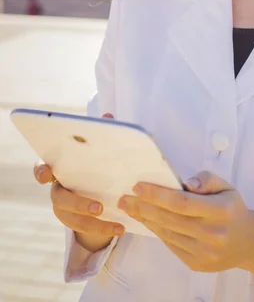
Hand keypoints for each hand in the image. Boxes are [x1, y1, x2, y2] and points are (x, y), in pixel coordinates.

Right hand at [33, 112, 125, 251]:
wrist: (97, 184)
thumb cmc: (95, 159)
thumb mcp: (99, 146)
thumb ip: (101, 131)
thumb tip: (108, 117)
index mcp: (59, 166)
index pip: (42, 167)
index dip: (41, 171)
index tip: (47, 174)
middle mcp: (56, 186)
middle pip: (58, 197)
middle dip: (78, 203)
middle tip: (98, 207)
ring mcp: (62, 205)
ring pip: (70, 216)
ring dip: (91, 222)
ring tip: (114, 223)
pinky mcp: (72, 219)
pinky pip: (82, 228)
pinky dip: (101, 229)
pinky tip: (120, 227)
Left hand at [117, 170, 253, 272]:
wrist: (247, 242)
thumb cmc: (231, 208)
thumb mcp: (226, 186)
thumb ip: (206, 179)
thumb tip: (185, 184)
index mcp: (220, 210)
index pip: (182, 202)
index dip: (157, 195)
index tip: (138, 186)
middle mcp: (212, 233)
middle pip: (170, 219)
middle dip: (144, 207)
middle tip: (124, 198)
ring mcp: (204, 252)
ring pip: (167, 233)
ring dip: (146, 219)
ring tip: (130, 207)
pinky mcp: (197, 264)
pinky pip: (171, 245)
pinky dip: (156, 231)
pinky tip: (146, 220)